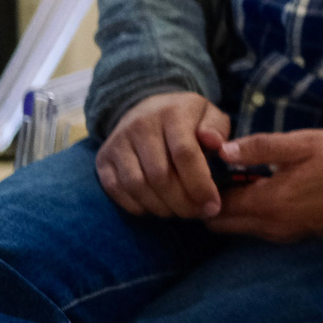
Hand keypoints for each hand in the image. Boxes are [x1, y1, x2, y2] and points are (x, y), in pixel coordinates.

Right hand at [96, 91, 230, 218]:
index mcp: (172, 113)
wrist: (147, 108)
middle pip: (160, 174)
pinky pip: (116, 189)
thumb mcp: (209, 115)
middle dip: (182, 201)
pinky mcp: (103, 158)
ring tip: (180, 211)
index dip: (200, 184)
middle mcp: (141, 125)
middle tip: (198, 213)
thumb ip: (217, 129)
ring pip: (137, 185)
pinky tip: (156, 207)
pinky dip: (137, 205)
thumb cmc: (187, 118)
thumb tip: (219, 146)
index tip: (213, 205)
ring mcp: (118, 142)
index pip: (184, 153)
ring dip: (160, 206)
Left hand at [204, 129, 322, 241]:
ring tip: (247, 181)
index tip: (211, 167)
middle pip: (224, 224)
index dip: (208, 187)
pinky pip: (264, 231)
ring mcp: (288, 235)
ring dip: (237, 210)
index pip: (218, 205)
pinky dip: (256, 216)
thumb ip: (261, 147)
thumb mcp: (305, 143)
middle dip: (215, 203)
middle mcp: (274, 227)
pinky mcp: (301, 236)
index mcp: (270, 202)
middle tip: (224, 175)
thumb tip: (223, 150)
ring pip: (243, 229)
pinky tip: (271, 192)